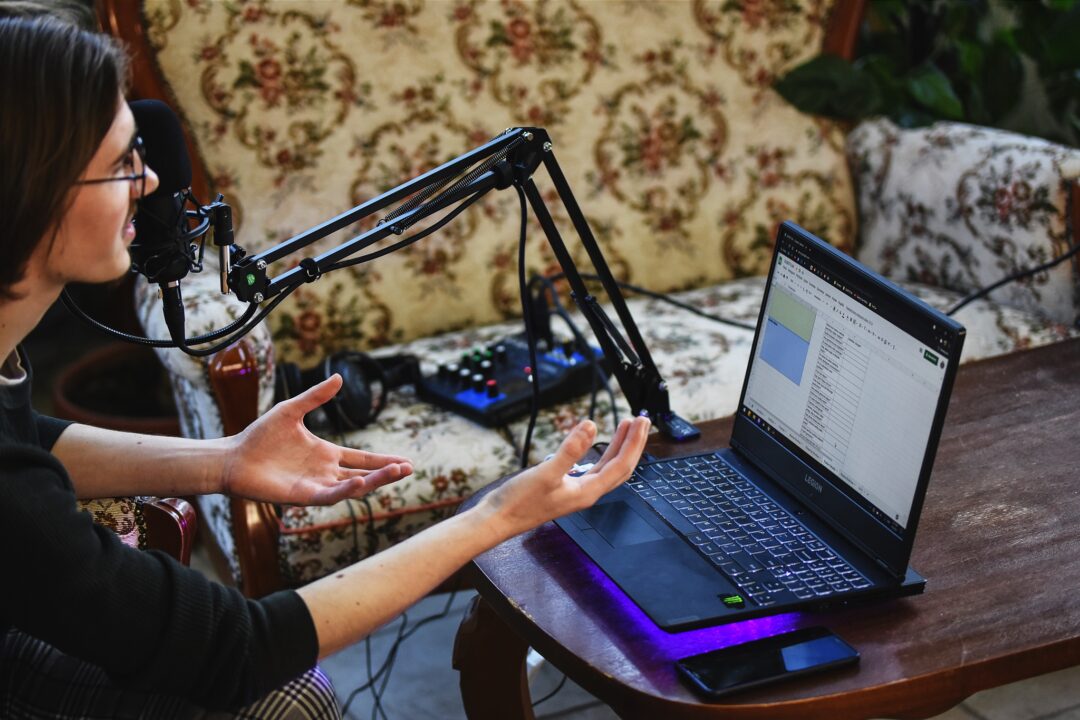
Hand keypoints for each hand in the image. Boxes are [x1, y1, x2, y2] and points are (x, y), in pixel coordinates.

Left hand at [220, 374, 412, 504]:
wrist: (233, 457)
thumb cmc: (259, 435)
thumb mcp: (291, 410)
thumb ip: (316, 396)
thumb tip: (339, 377)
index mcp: (326, 453)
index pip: (362, 459)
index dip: (383, 460)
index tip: (406, 462)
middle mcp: (325, 472)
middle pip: (364, 474)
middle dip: (387, 473)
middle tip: (409, 469)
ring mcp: (316, 485)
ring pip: (353, 486)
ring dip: (375, 481)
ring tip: (396, 472)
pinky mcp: (303, 496)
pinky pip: (330, 495)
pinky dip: (347, 491)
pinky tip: (361, 482)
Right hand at [479, 415, 649, 538]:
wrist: (498, 520)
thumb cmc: (519, 502)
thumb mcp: (546, 472)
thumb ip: (570, 450)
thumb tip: (591, 427)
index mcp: (588, 491)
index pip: (621, 464)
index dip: (634, 442)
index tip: (642, 422)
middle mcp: (586, 493)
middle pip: (620, 467)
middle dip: (633, 443)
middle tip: (641, 421)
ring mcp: (576, 491)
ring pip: (607, 468)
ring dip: (618, 447)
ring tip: (624, 427)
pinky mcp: (565, 488)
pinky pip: (592, 469)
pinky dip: (600, 454)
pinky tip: (594, 445)